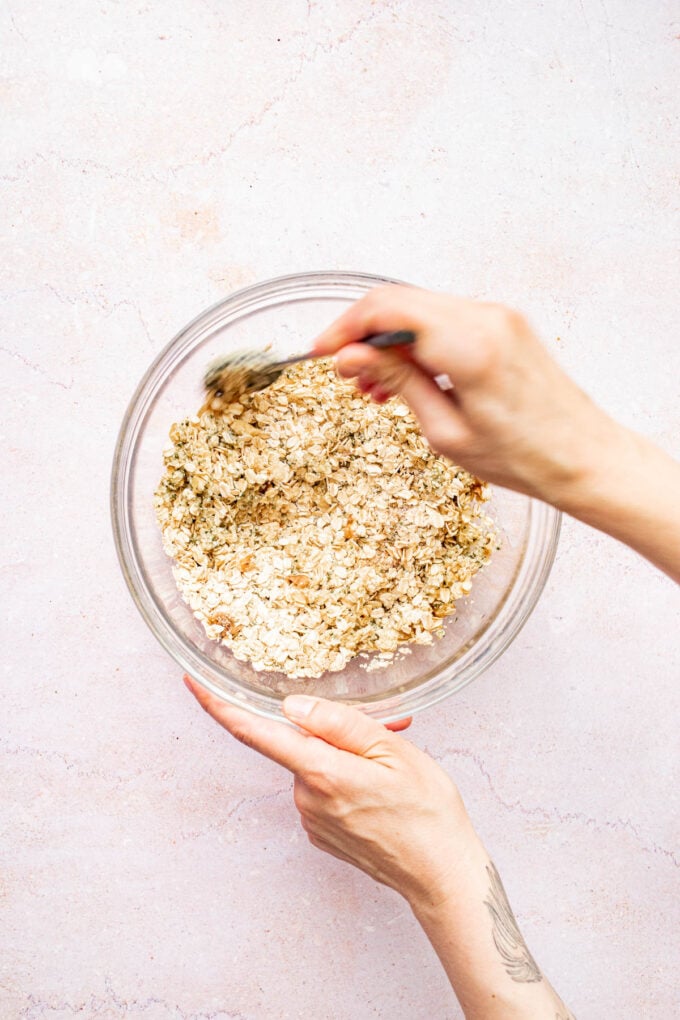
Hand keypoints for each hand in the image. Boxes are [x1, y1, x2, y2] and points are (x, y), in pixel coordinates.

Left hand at [184, 677, 479, 910]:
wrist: (441, 874)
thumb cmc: (426, 811)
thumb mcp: (392, 750)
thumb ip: (338, 723)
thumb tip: (292, 705)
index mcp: (321, 773)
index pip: (256, 733)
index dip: (220, 706)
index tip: (194, 683)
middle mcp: (306, 798)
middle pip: (300, 744)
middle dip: (334, 731)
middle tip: (387, 729)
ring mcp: (311, 820)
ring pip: (316, 767)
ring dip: (345, 757)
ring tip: (392, 768)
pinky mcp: (321, 834)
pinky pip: (324, 791)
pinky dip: (345, 780)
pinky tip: (380, 790)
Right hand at [314, 285, 679, 580]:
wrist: (583, 458)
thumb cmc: (525, 456)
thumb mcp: (445, 431)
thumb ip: (397, 381)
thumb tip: (352, 356)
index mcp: (470, 345)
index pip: (388, 310)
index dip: (345, 328)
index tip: (322, 352)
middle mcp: (487, 318)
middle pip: (401, 301)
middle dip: (363, 333)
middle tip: (342, 372)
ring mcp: (499, 317)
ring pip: (421, 309)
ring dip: (389, 339)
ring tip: (373, 388)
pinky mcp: (505, 325)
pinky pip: (446, 319)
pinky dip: (418, 341)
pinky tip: (406, 377)